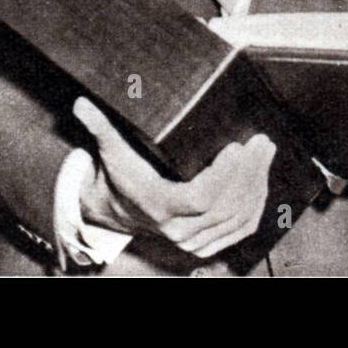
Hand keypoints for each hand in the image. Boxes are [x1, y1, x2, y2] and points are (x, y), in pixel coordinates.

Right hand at [73, 98, 275, 258]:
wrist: (119, 212)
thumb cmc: (121, 176)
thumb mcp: (110, 152)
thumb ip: (100, 128)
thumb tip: (82, 104)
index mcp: (158, 205)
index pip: (200, 197)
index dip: (223, 175)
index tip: (237, 146)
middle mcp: (178, 229)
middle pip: (225, 205)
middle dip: (250, 172)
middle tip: (262, 142)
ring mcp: (194, 240)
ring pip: (237, 216)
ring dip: (258, 184)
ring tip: (266, 153)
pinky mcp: (208, 243)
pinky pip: (241, 227)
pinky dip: (256, 204)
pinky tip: (263, 180)